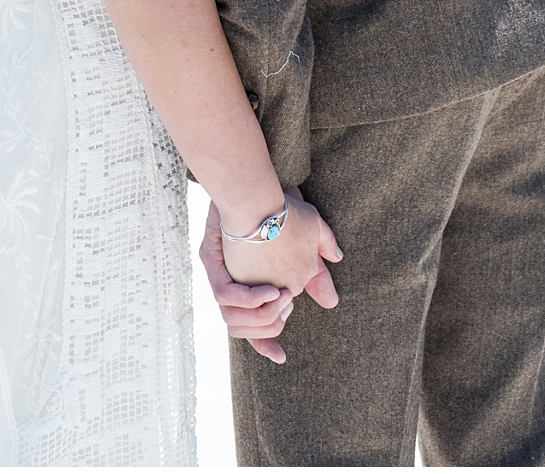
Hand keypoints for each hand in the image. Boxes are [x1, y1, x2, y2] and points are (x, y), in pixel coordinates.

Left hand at [203, 196, 341, 363]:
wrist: (252, 186)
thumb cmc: (278, 208)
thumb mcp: (306, 241)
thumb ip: (316, 271)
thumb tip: (330, 300)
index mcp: (248, 283)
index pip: (253, 325)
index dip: (265, 343)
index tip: (281, 358)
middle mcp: (229, 283)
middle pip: (243, 328)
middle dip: (268, 325)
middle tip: (286, 305)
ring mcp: (221, 276)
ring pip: (232, 320)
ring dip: (260, 316)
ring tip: (280, 298)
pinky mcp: (214, 267)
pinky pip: (227, 298)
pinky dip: (249, 301)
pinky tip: (270, 291)